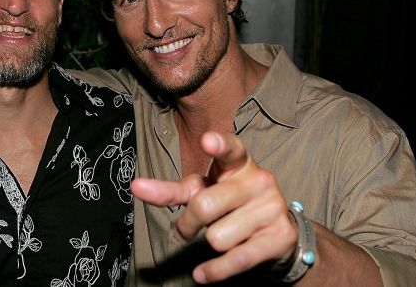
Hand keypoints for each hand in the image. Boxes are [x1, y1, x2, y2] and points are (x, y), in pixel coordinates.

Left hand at [131, 132, 297, 283]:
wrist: (278, 229)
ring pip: (217, 238)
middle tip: (189, 228)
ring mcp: (271, 208)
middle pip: (205, 206)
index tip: (207, 141)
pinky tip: (202, 274)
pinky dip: (214, 271)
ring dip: (211, 243)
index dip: (219, 144)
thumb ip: (172, 189)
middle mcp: (259, 180)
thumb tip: (136, 186)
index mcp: (239, 162)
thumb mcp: (204, 189)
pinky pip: (235, 260)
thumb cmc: (231, 201)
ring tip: (224, 234)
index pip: (231, 148)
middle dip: (188, 224)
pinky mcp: (279, 237)